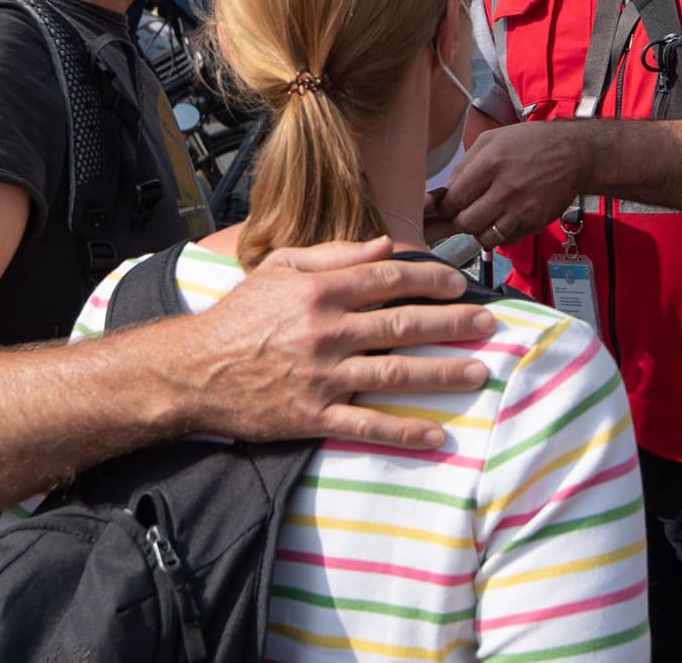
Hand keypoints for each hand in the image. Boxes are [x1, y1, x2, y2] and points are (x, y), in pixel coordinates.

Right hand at [189, 237, 492, 448]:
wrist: (193, 370)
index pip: (389, 280)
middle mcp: (324, 331)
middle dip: (453, 325)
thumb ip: (334, 255)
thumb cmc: (238, 316)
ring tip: (479, 372)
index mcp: (318, 291)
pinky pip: (368, 426)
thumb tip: (385, 247)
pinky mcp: (311, 415)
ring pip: (395, 374)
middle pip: (403, 325)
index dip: (431, 281)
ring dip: (443, 374)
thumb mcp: (279, 269)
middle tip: (489, 324)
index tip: (460, 286)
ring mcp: (320, 376)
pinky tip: (437, 433)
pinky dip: (405, 431)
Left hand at [431, 121, 587, 247]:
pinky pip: (505, 241)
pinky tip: (504, 218)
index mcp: (491, 163)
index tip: (447, 206)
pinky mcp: (534, 224)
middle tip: (464, 212)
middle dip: (459, 220)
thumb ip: (464, 166)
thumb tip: (444, 194)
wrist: (575, 155)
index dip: (444, 206)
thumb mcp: (492, 140)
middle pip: (465, 223)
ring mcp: (522, 209)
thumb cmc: (532, 143)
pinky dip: (499, 234)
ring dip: (479, 230)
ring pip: (483, 238)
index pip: (452, 200)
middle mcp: (506, 189)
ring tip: (485, 216)